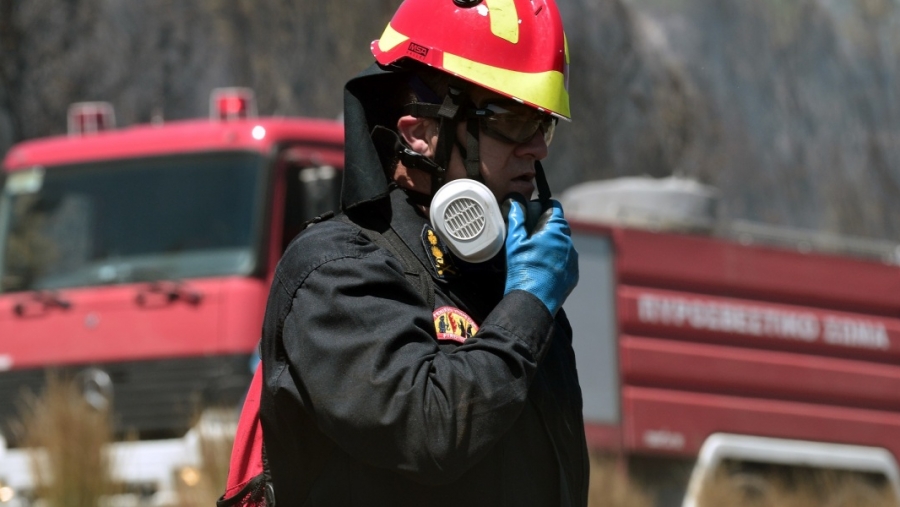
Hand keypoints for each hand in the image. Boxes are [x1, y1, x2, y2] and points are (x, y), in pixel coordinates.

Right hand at [504, 199, 578, 315]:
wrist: (533, 301)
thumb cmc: (522, 270)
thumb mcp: (514, 242)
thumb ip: (516, 219)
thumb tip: (515, 202)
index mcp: (555, 230)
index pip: (554, 207)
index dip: (544, 207)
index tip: (535, 212)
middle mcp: (568, 242)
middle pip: (559, 227)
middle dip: (547, 228)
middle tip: (531, 236)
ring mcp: (572, 259)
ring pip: (563, 245)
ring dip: (553, 246)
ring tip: (536, 256)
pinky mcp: (573, 274)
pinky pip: (566, 261)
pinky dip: (557, 262)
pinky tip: (543, 269)